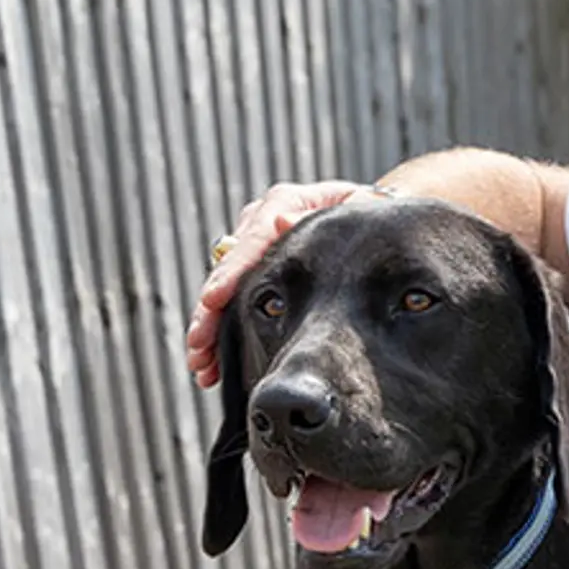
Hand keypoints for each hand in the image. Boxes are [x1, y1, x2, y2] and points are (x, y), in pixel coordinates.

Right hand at [187, 180, 384, 386]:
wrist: (368, 217)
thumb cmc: (367, 213)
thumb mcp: (357, 208)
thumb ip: (323, 216)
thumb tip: (281, 222)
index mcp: (284, 201)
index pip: (252, 239)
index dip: (231, 272)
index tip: (213, 300)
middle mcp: (260, 223)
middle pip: (226, 270)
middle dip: (209, 311)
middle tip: (200, 346)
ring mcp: (252, 247)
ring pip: (223, 290)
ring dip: (210, 329)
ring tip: (203, 366)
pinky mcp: (252, 270)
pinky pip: (232, 303)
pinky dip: (223, 333)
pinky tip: (214, 365)